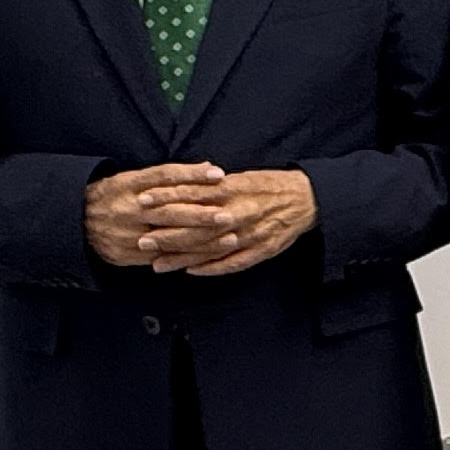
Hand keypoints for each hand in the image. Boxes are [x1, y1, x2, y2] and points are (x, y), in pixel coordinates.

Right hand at [85, 163, 223, 268]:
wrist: (75, 222)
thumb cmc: (114, 196)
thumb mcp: (132, 179)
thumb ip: (168, 176)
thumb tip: (210, 167)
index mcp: (127, 184)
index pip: (164, 176)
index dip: (192, 175)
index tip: (219, 174)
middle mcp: (127, 208)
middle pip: (169, 210)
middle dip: (201, 215)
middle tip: (229, 215)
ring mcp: (127, 233)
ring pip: (169, 238)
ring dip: (201, 240)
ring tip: (229, 238)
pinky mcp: (126, 254)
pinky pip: (162, 257)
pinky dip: (187, 257)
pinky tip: (209, 256)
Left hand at [132, 167, 317, 278]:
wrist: (307, 198)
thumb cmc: (270, 186)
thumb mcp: (242, 177)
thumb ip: (215, 185)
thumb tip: (183, 184)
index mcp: (233, 189)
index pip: (192, 194)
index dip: (166, 198)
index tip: (143, 201)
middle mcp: (239, 212)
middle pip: (197, 226)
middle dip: (168, 234)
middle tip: (143, 241)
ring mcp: (250, 234)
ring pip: (211, 248)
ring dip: (184, 257)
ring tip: (159, 264)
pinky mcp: (262, 250)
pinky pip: (234, 262)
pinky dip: (213, 268)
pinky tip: (193, 272)